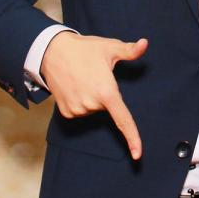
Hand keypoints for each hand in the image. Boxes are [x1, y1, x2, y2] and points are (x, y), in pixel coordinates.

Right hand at [40, 31, 146, 159]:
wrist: (53, 52)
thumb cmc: (85, 49)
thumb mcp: (110, 47)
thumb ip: (130, 50)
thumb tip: (145, 44)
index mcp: (106, 92)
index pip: (123, 119)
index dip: (132, 137)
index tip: (137, 154)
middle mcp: (91, 105)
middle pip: (108, 107)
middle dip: (107, 93)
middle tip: (97, 74)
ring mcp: (77, 110)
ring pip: (95, 109)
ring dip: (94, 97)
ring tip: (85, 78)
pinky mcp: (65, 112)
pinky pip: (82, 110)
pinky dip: (83, 100)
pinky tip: (76, 85)